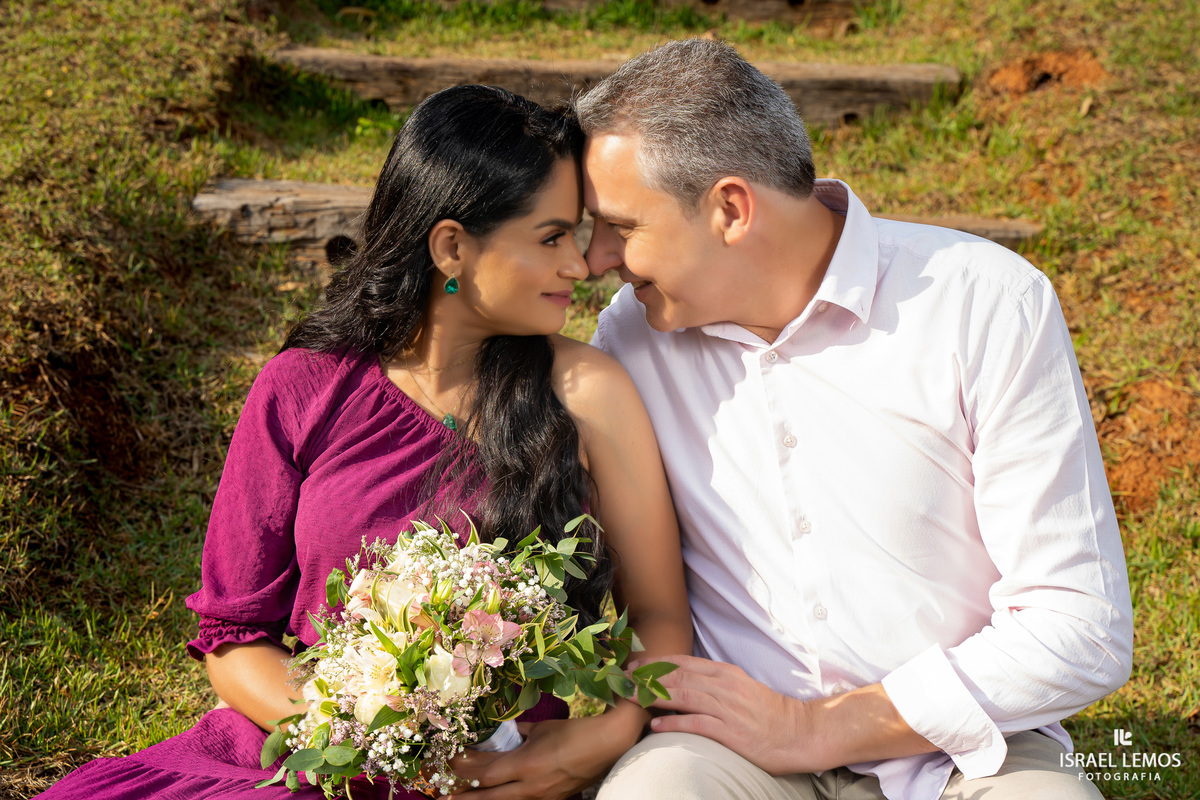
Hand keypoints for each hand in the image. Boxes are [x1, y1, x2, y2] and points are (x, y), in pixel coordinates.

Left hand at [446, 705, 646, 798]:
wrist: (607, 746)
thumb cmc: (574, 732)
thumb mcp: (541, 728)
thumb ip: (517, 732)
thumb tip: (500, 732)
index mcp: (525, 764)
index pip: (484, 773)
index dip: (464, 769)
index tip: (450, 762)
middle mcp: (530, 786)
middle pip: (488, 795)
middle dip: (464, 794)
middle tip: (443, 794)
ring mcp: (541, 797)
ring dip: (482, 799)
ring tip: (462, 798)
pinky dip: (504, 799)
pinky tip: (496, 796)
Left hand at [638, 654, 812, 774]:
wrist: (799, 732)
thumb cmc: (770, 713)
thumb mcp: (742, 688)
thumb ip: (716, 682)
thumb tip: (688, 682)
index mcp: (726, 673)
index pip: (684, 662)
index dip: (657, 662)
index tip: (636, 665)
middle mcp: (724, 686)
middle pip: (677, 675)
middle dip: (647, 676)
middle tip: (623, 679)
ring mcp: (727, 708)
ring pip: (682, 695)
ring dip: (652, 695)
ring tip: (630, 697)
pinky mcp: (730, 731)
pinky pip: (695, 723)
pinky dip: (673, 722)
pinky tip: (655, 725)